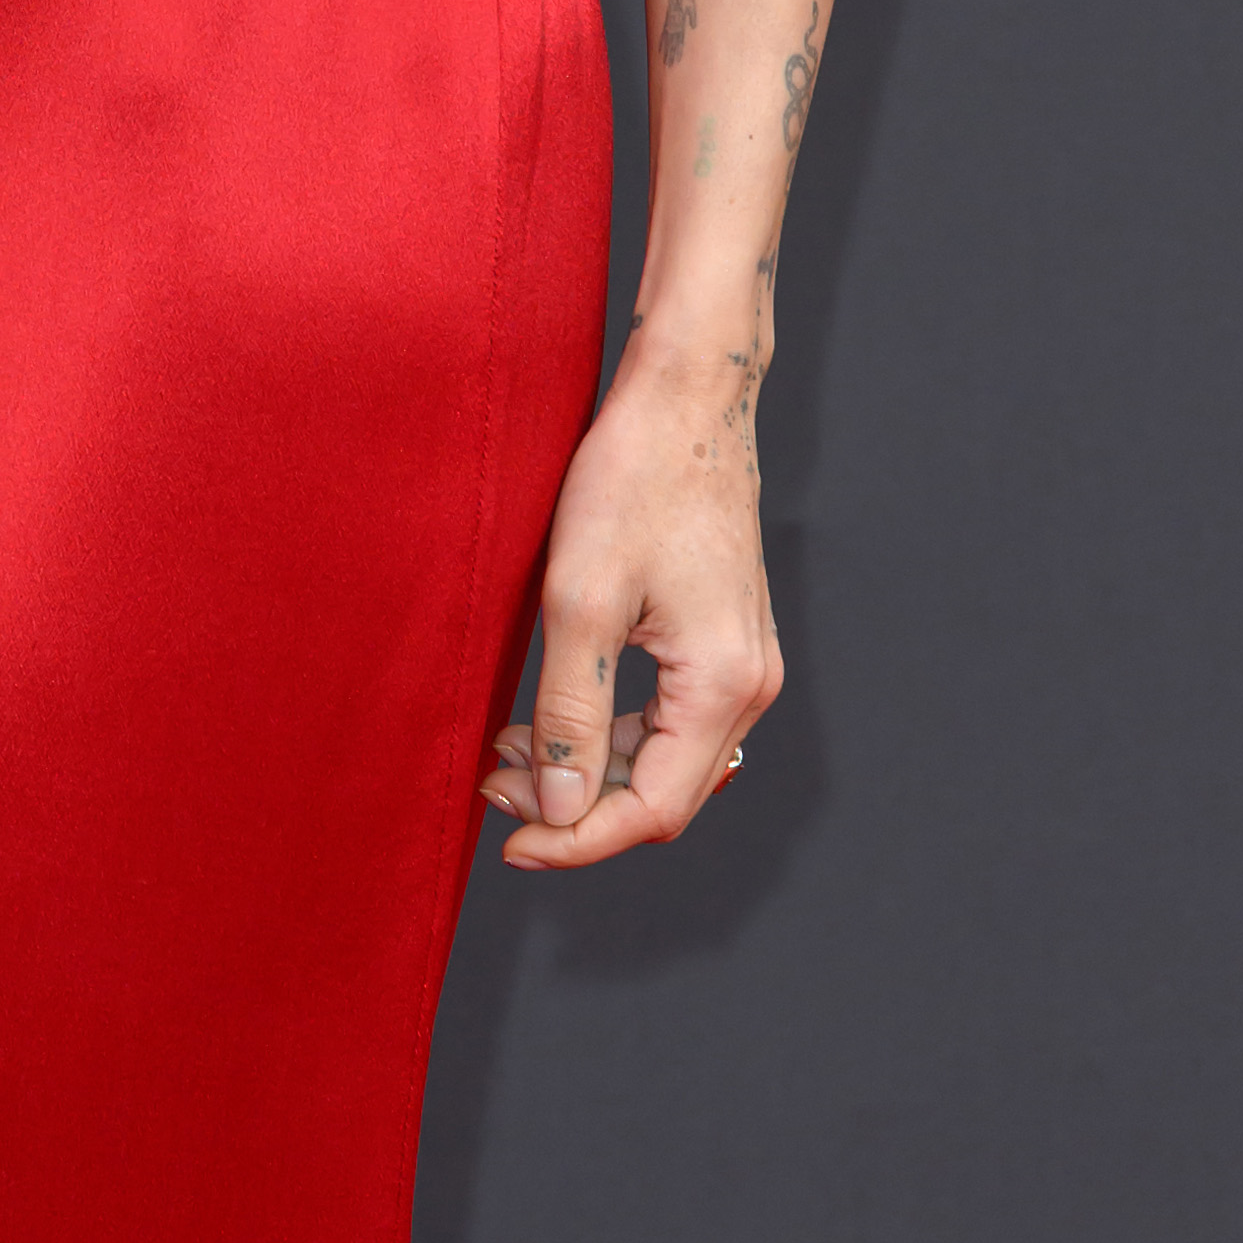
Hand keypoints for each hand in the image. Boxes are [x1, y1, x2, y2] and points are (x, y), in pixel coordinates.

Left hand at [483, 319, 784, 871]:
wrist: (685, 398)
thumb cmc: (634, 479)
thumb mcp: (580, 599)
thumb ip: (570, 713)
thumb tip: (557, 808)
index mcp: (724, 684)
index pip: (653, 809)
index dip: (577, 840)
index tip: (508, 844)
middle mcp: (750, 686)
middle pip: (664, 793)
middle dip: (576, 807)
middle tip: (491, 789)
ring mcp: (744, 663)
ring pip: (667, 759)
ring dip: (590, 769)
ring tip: (508, 752)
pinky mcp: (725, 640)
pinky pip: (672, 718)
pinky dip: (613, 731)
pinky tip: (552, 714)